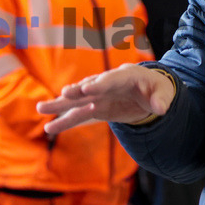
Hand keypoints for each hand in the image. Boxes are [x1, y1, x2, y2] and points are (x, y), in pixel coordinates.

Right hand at [38, 64, 175, 134]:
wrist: (148, 91)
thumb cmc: (155, 88)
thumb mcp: (163, 93)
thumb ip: (161, 100)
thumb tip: (161, 108)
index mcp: (125, 75)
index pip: (110, 79)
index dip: (99, 84)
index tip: (86, 88)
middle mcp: (107, 84)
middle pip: (89, 87)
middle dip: (76, 91)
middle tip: (64, 94)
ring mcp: (99, 96)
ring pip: (78, 101)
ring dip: (61, 105)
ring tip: (41, 108)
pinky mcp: (96, 108)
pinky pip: (78, 116)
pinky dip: (65, 121)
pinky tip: (50, 128)